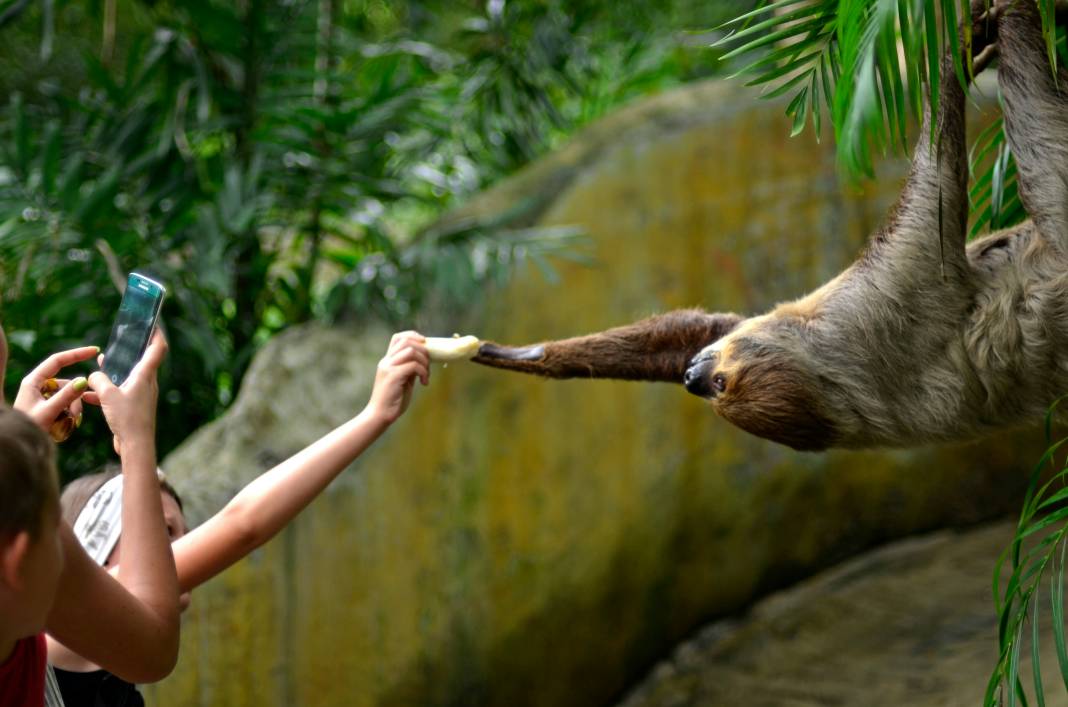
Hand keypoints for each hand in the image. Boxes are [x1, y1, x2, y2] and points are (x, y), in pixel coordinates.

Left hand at [13, 345, 98, 438]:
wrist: (20, 445)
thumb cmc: (29, 428)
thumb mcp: (49, 411)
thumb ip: (67, 396)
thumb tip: (84, 380)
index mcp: (33, 381)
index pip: (57, 361)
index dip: (76, 354)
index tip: (93, 351)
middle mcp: (38, 386)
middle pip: (66, 382)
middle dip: (75, 397)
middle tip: (76, 414)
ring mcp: (43, 396)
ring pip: (68, 395)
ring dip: (73, 408)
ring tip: (70, 423)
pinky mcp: (48, 406)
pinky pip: (66, 403)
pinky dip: (69, 412)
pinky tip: (67, 423)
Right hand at [87, 330, 166, 455]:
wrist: (136, 445)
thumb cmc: (127, 418)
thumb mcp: (108, 396)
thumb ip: (99, 380)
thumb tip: (95, 375)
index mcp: (145, 376)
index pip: (157, 349)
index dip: (157, 334)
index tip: (152, 323)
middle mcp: (147, 383)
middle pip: (142, 360)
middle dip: (131, 350)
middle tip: (122, 340)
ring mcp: (141, 394)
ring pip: (128, 376)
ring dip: (116, 370)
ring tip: (102, 363)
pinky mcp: (134, 406)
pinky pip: (120, 392)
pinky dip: (108, 389)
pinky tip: (91, 393)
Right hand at [367, 331, 429, 424]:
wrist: (380, 415)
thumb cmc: (393, 401)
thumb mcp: (403, 380)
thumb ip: (410, 369)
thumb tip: (424, 360)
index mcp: (388, 361)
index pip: (398, 337)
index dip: (413, 336)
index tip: (424, 346)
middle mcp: (386, 361)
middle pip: (407, 341)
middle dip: (423, 349)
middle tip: (428, 365)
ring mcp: (389, 367)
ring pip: (411, 351)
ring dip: (424, 361)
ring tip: (426, 376)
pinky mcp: (393, 376)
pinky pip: (414, 365)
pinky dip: (423, 372)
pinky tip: (424, 383)